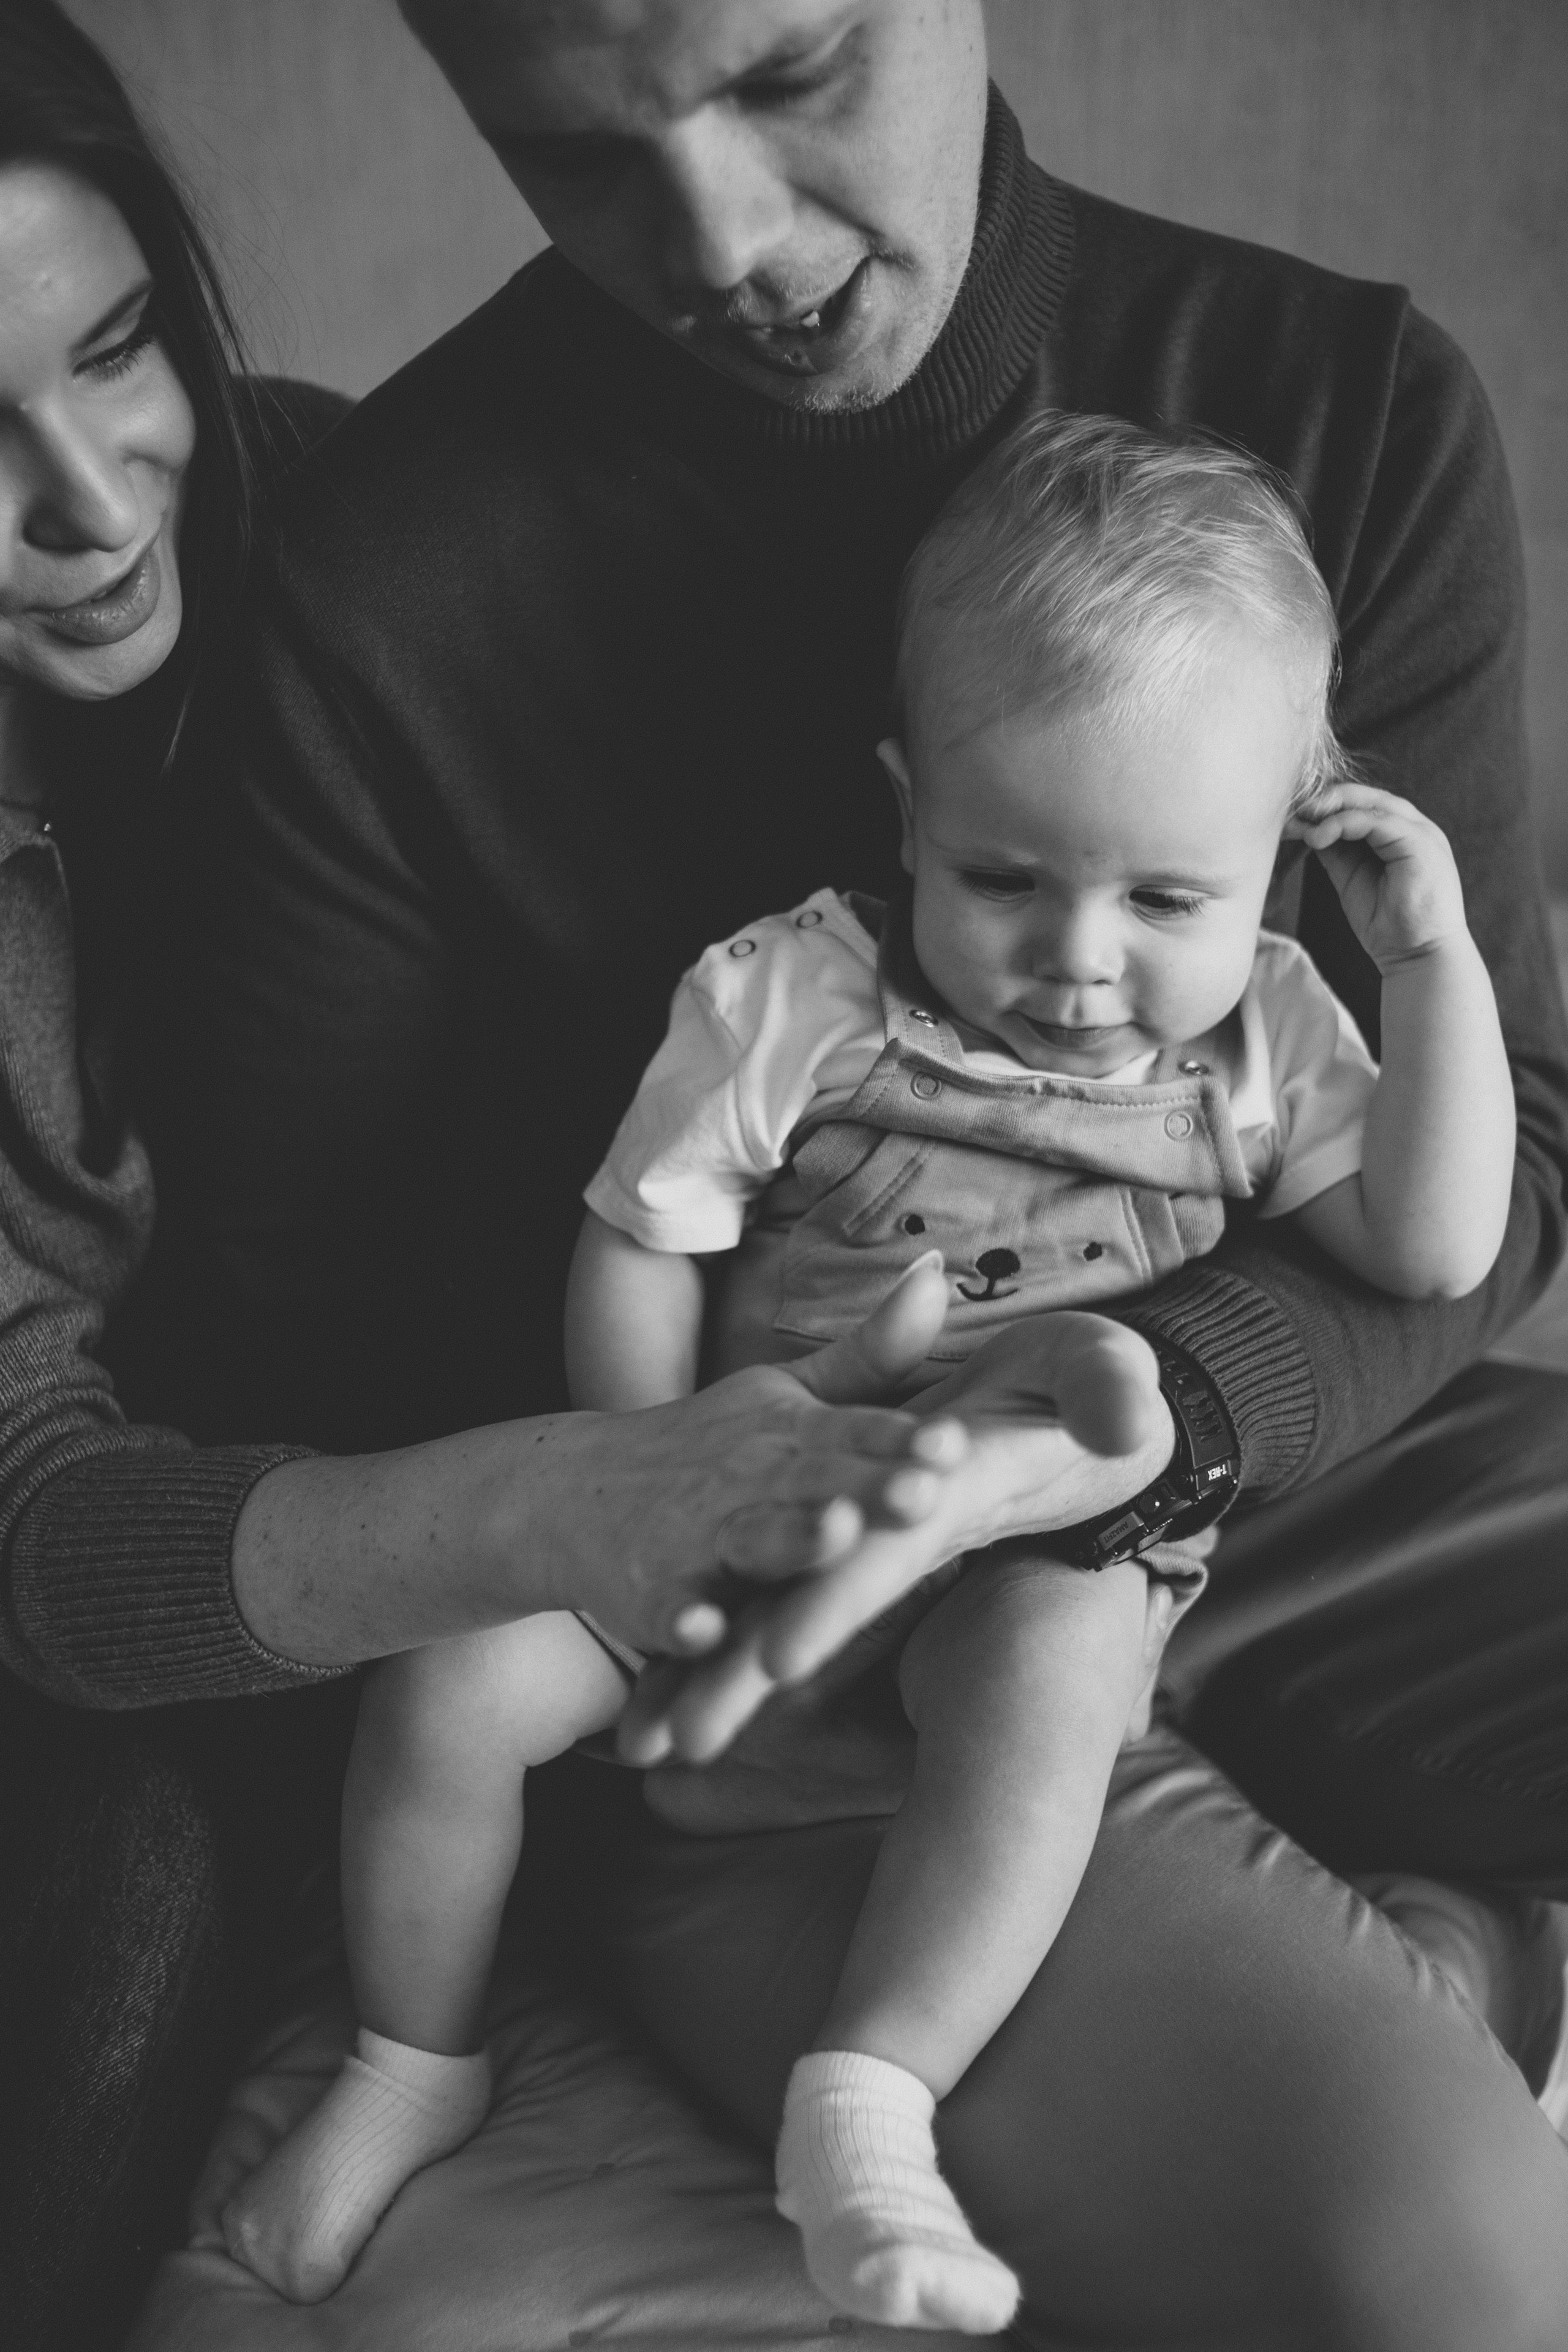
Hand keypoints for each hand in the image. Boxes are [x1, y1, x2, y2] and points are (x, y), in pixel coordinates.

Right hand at [543, 1252, 969, 1659]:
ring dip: (792, 1541)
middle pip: (814, 1483)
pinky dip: (684, 1621)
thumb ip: (871, 1355)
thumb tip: (940, 1274)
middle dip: (866, 1487)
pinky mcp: (652, 1595)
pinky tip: (704, 1631)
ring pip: (752, 1542)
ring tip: (835, 1533)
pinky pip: (670, 1612)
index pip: (854, 1432)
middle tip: (924, 1492)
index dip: (901, 1439)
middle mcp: (747, 1480)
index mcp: (788, 1433)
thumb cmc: (712, 1448)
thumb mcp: (788, 1397)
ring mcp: (697, 1538)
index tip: (953, 1441)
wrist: (573, 1493)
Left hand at [619, 1309, 1172, 1763]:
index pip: (884, 1557)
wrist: (1066, 1403)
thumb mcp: (1100, 1375)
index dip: (837, 1599)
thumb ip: (1105, 1394)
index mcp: (947, 1499)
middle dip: (745, 1675)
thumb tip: (1122, 1422)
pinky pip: (764, 1578)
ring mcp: (864, 1533)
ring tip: (636, 1748)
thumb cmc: (1085, 1390)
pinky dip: (708, 1628)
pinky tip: (646, 1692)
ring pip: (771, 1610)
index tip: (780, 1657)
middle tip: (678, 1745)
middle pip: (807, 1608)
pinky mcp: (839, 1516)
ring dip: (709, 1677)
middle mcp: (893, 1534)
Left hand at [1287, 784, 1467, 971]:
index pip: (1363, 804)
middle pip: (1367, 796)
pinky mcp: (1420, 843)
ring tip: (1303, 823)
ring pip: (1372, 803)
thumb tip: (1309, 828)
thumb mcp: (1352, 878)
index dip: (1328, 806)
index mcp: (1402, 834)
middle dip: (1327, 800)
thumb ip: (1337, 850)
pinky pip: (1377, 821)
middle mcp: (1415, 828)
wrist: (1418, 956)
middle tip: (1295, 810)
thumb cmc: (1388, 925)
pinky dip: (1343, 824)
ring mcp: (1422, 833)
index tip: (1294, 818)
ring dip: (1332, 809)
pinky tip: (1319, 837)